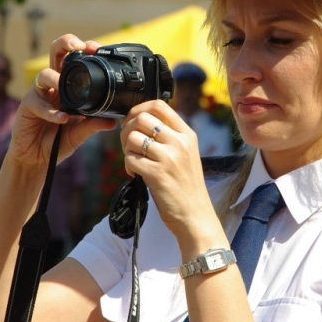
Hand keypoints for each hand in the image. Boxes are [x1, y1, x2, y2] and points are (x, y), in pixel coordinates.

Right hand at [6, 35, 116, 172]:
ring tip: (63, 87)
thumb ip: (94, 125)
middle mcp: (53, 86)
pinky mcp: (27, 107)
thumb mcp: (80, 133)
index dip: (84, 50)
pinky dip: (51, 111)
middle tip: (78, 46)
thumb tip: (114, 120)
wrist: (37, 160)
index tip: (97, 49)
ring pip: (44, 74)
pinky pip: (38, 103)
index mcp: (67, 86)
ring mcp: (39, 94)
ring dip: (55, 78)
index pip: (74, 60)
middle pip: (55, 53)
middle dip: (66, 43)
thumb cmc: (57, 142)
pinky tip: (62, 119)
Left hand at [119, 99, 215, 241]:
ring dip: (126, 149)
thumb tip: (142, 122)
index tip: (133, 121)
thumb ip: (170, 137)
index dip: (139, 109)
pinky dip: (127, 165)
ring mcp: (169, 158)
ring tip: (133, 161)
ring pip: (133, 137)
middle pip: (142, 118)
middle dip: (127, 129)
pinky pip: (130, 158)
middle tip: (129, 144)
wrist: (196, 216)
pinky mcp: (157, 174)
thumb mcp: (186, 155)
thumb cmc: (187, 187)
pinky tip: (135, 173)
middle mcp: (179, 142)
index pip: (159, 105)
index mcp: (187, 135)